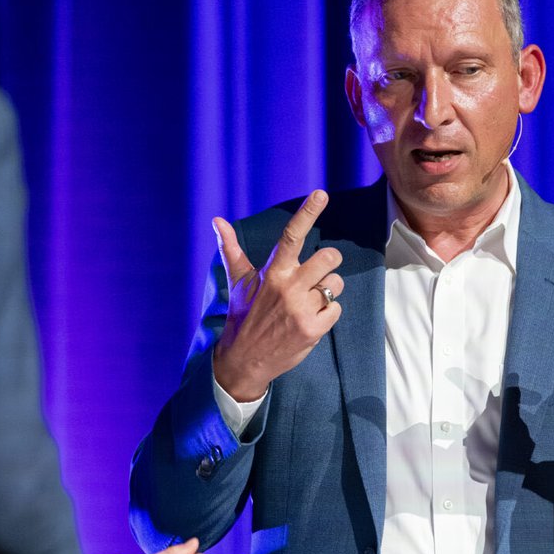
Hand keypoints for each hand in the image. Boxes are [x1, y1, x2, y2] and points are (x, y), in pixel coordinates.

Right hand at [211, 191, 343, 401]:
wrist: (244, 359)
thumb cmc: (243, 315)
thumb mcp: (239, 282)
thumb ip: (231, 249)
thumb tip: (217, 220)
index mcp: (272, 273)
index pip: (291, 236)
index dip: (307, 213)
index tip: (321, 193)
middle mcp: (288, 287)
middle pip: (329, 257)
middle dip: (329, 263)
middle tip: (317, 274)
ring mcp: (302, 309)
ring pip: (335, 284)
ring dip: (327, 291)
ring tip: (307, 302)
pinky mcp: (313, 328)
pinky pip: (336, 309)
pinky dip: (327, 314)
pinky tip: (309, 320)